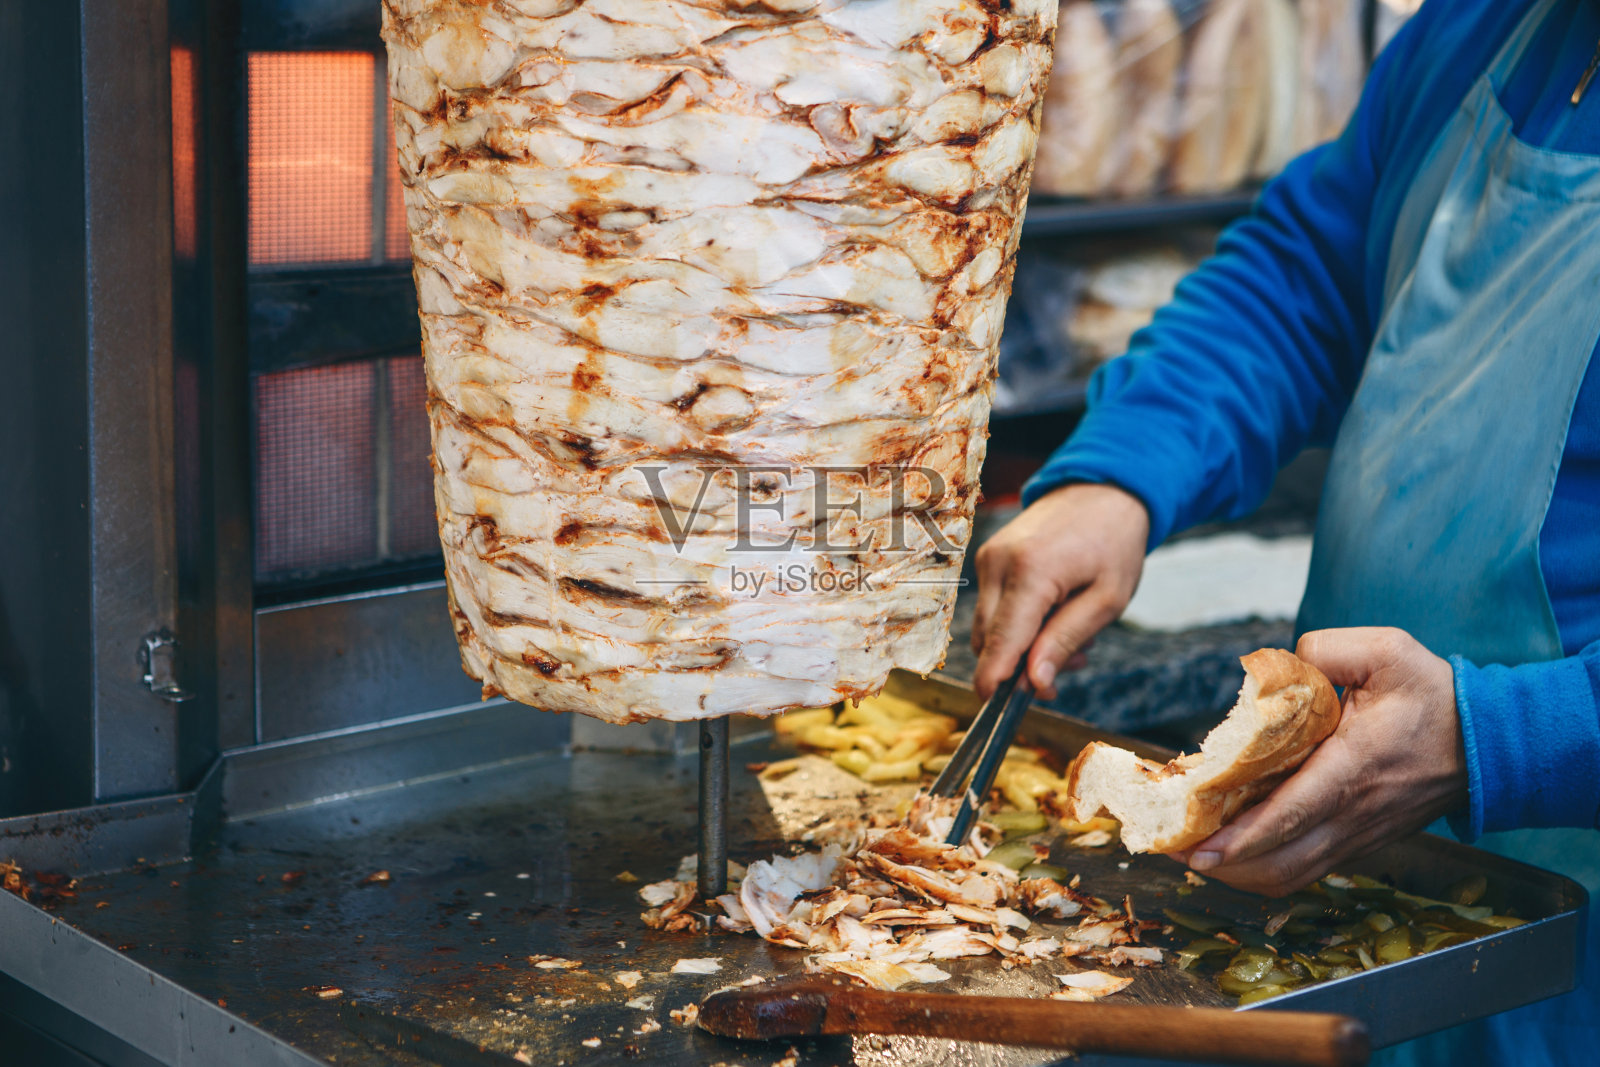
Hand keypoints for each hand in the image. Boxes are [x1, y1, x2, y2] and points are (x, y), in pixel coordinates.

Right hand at [971, 482, 1148, 699]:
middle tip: (1072, 664)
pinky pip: (993, 607)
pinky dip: (1018, 622)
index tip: (996, 709)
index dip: (996, 680)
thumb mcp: (1107, 599)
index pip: (1002, 640)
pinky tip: (1055, 612)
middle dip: (1021, 665)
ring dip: (1021, 645)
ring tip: (1071, 634)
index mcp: (1030, 572)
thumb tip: (1033, 684)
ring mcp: (988, 558)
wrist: (1102, 489)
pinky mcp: (988, 557)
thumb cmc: (1114, 543)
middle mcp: (998, 563)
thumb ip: (1066, 641)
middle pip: (989, 640)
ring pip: (988, 627)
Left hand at [1170, 627, 1467, 895]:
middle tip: (1173, 849)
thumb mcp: (1386, 651)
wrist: (1491, 744)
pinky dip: (1265, 867)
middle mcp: (1353, 813)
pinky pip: (1307, 869)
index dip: (1242, 837)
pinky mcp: (1360, 842)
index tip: (1200, 849)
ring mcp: (1358, 835)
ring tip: (1195, 854)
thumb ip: (1325, 650)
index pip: (1291, 814)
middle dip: (1223, 864)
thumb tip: (1276, 666)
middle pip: (1279, 861)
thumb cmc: (1434, 696)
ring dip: (1240, 873)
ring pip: (1291, 875)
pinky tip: (1234, 849)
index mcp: (1353, 767)